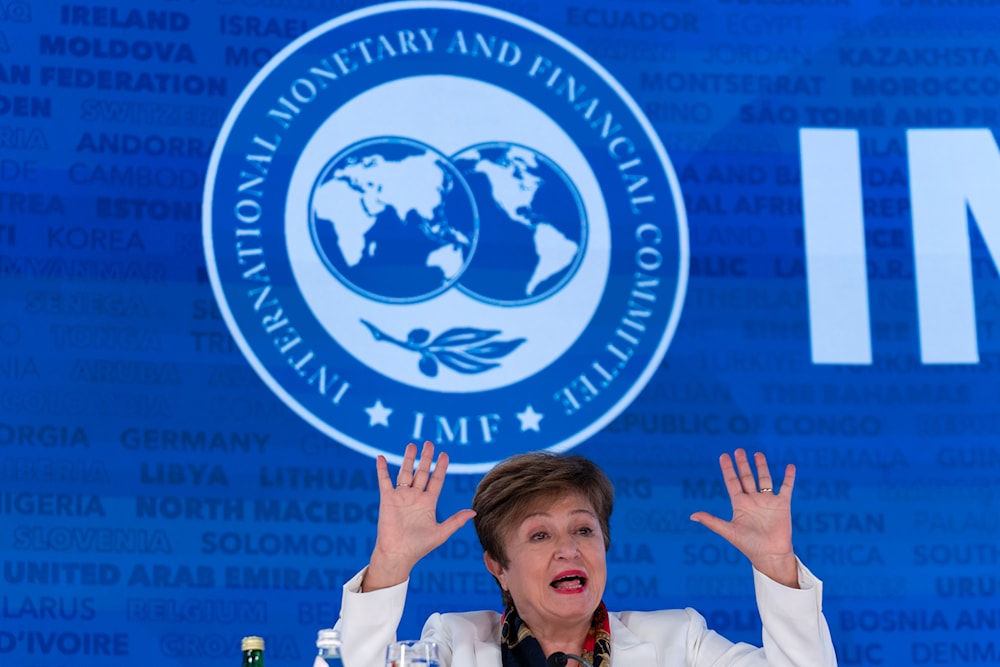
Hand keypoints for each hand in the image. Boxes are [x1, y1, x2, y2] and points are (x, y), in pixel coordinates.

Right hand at [362, 441, 475, 591]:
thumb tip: (474, 511)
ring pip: (405, 473)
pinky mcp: (387, 499)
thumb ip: (456, 521)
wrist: (398, 555)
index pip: (437, 480)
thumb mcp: (441, 533)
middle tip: (429, 443)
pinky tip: (380, 457)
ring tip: (412, 445)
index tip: (445, 454)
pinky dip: (381, 469)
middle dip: (426, 458)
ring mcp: (401, 496)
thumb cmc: (419, 547)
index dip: (441, 467)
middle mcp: (415, 497)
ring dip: (408, 459)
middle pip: (422, 472)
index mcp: (428, 503)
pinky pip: (384, 481)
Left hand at [690, 449, 798, 587]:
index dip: (728, 469)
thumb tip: (692, 515)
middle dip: (743, 464)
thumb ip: (712, 521)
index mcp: (740, 504)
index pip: (732, 482)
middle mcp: (753, 500)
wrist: (770, 555)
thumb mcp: (729, 531)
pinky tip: (790, 467)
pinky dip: (789, 477)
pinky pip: (786, 488)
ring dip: (761, 466)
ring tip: (758, 453)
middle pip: (746, 477)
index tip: (724, 456)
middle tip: (739, 450)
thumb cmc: (748, 546)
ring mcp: (768, 501)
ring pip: (764, 479)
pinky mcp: (782, 505)